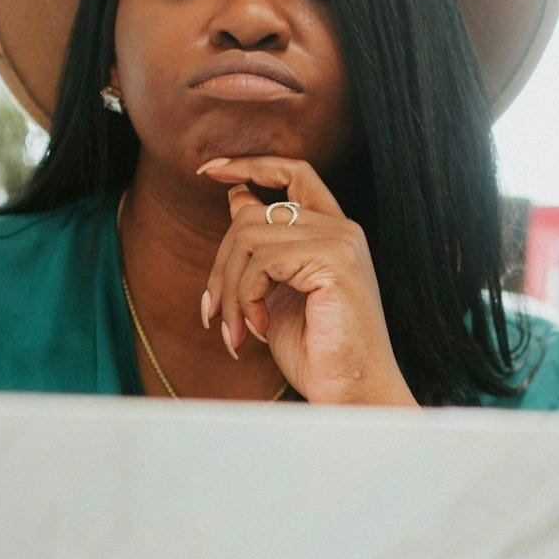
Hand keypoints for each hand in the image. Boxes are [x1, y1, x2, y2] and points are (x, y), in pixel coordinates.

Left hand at [197, 156, 416, 405]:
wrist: (350, 394)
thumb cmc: (316, 353)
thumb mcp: (277, 292)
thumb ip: (263, 249)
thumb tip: (238, 200)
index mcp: (334, 231)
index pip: (294, 171)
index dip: (250, 164)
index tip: (209, 170)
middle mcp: (341, 228)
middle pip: (254, 212)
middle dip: (221, 264)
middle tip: (213, 313)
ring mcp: (340, 240)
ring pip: (249, 235)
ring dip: (230, 289)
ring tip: (236, 330)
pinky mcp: (334, 260)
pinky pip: (262, 260)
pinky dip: (246, 297)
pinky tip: (257, 329)